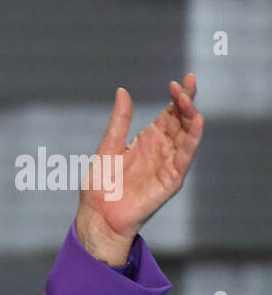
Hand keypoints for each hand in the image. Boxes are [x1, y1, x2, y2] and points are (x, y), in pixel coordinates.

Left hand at [74, 74, 202, 264]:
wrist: (98, 214)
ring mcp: (169, 163)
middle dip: (186, 101)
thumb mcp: (108, 146)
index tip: (179, 80)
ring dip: (190, 116)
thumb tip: (122, 91)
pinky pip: (185, 156)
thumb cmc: (101, 185)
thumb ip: (119, 121)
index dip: (177, 97)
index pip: (170, 113)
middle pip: (181, 121)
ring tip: (189, 99)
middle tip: (186, 83)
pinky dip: (192, 139)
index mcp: (148, 140)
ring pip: (187, 136)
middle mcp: (162, 149)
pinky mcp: (172, 179)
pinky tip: (197, 122)